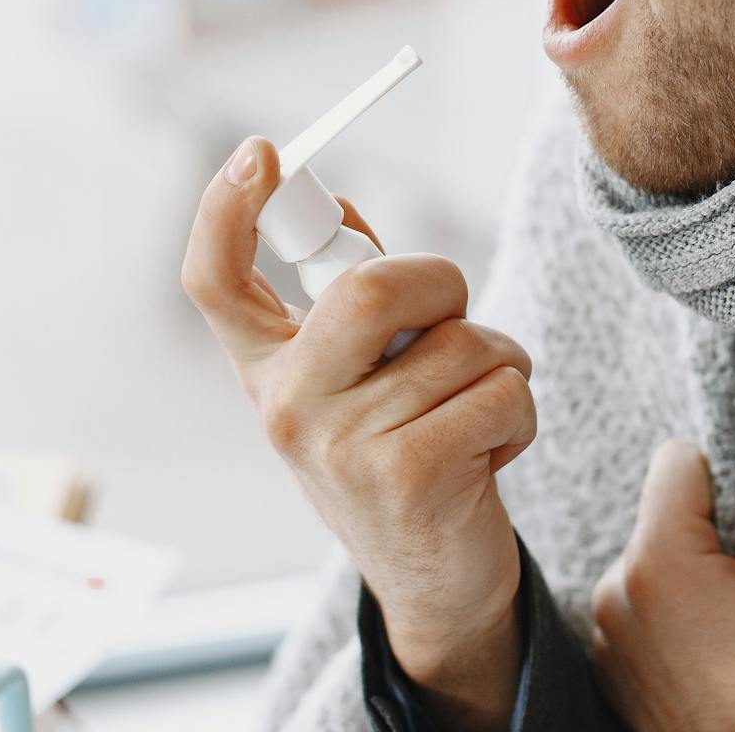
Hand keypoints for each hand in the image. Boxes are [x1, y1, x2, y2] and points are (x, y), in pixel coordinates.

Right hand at [181, 138, 536, 729]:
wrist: (437, 582)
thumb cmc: (404, 452)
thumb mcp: (360, 377)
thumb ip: (351, 298)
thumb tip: (338, 207)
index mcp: (266, 370)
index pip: (215, 282)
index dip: (226, 210)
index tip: (260, 152)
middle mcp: (286, 407)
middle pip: (372, 287)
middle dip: (443, 282)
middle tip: (454, 315)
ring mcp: (343, 446)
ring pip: (463, 341)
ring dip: (498, 365)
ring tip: (471, 415)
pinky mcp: (411, 478)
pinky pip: (501, 390)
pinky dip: (519, 412)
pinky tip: (488, 453)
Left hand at [589, 400, 734, 731]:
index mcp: (663, 557)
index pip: (677, 458)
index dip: (722, 477)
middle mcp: (618, 584)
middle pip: (663, 510)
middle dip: (705, 529)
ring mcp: (605, 624)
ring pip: (648, 554)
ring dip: (683, 570)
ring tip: (726, 621)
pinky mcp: (602, 650)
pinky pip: (633, 598)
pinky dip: (663, 609)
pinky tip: (700, 644)